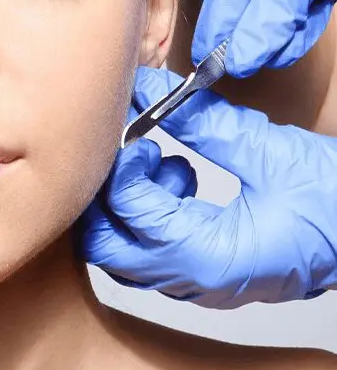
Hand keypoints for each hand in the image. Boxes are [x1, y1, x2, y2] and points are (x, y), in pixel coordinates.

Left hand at [79, 66, 336, 308]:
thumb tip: (147, 87)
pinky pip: (146, 249)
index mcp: (208, 257)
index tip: (138, 130)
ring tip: (168, 164)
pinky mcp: (200, 272)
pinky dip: (147, 212)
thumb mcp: (267, 150)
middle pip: (103, 245)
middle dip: (107, 192)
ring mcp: (194, 282)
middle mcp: (192, 280)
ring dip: (128, 202)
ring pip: (119, 250)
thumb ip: (199, 120)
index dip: (122, 163)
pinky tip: (181, 181)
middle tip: (135, 151)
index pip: (128, 210)